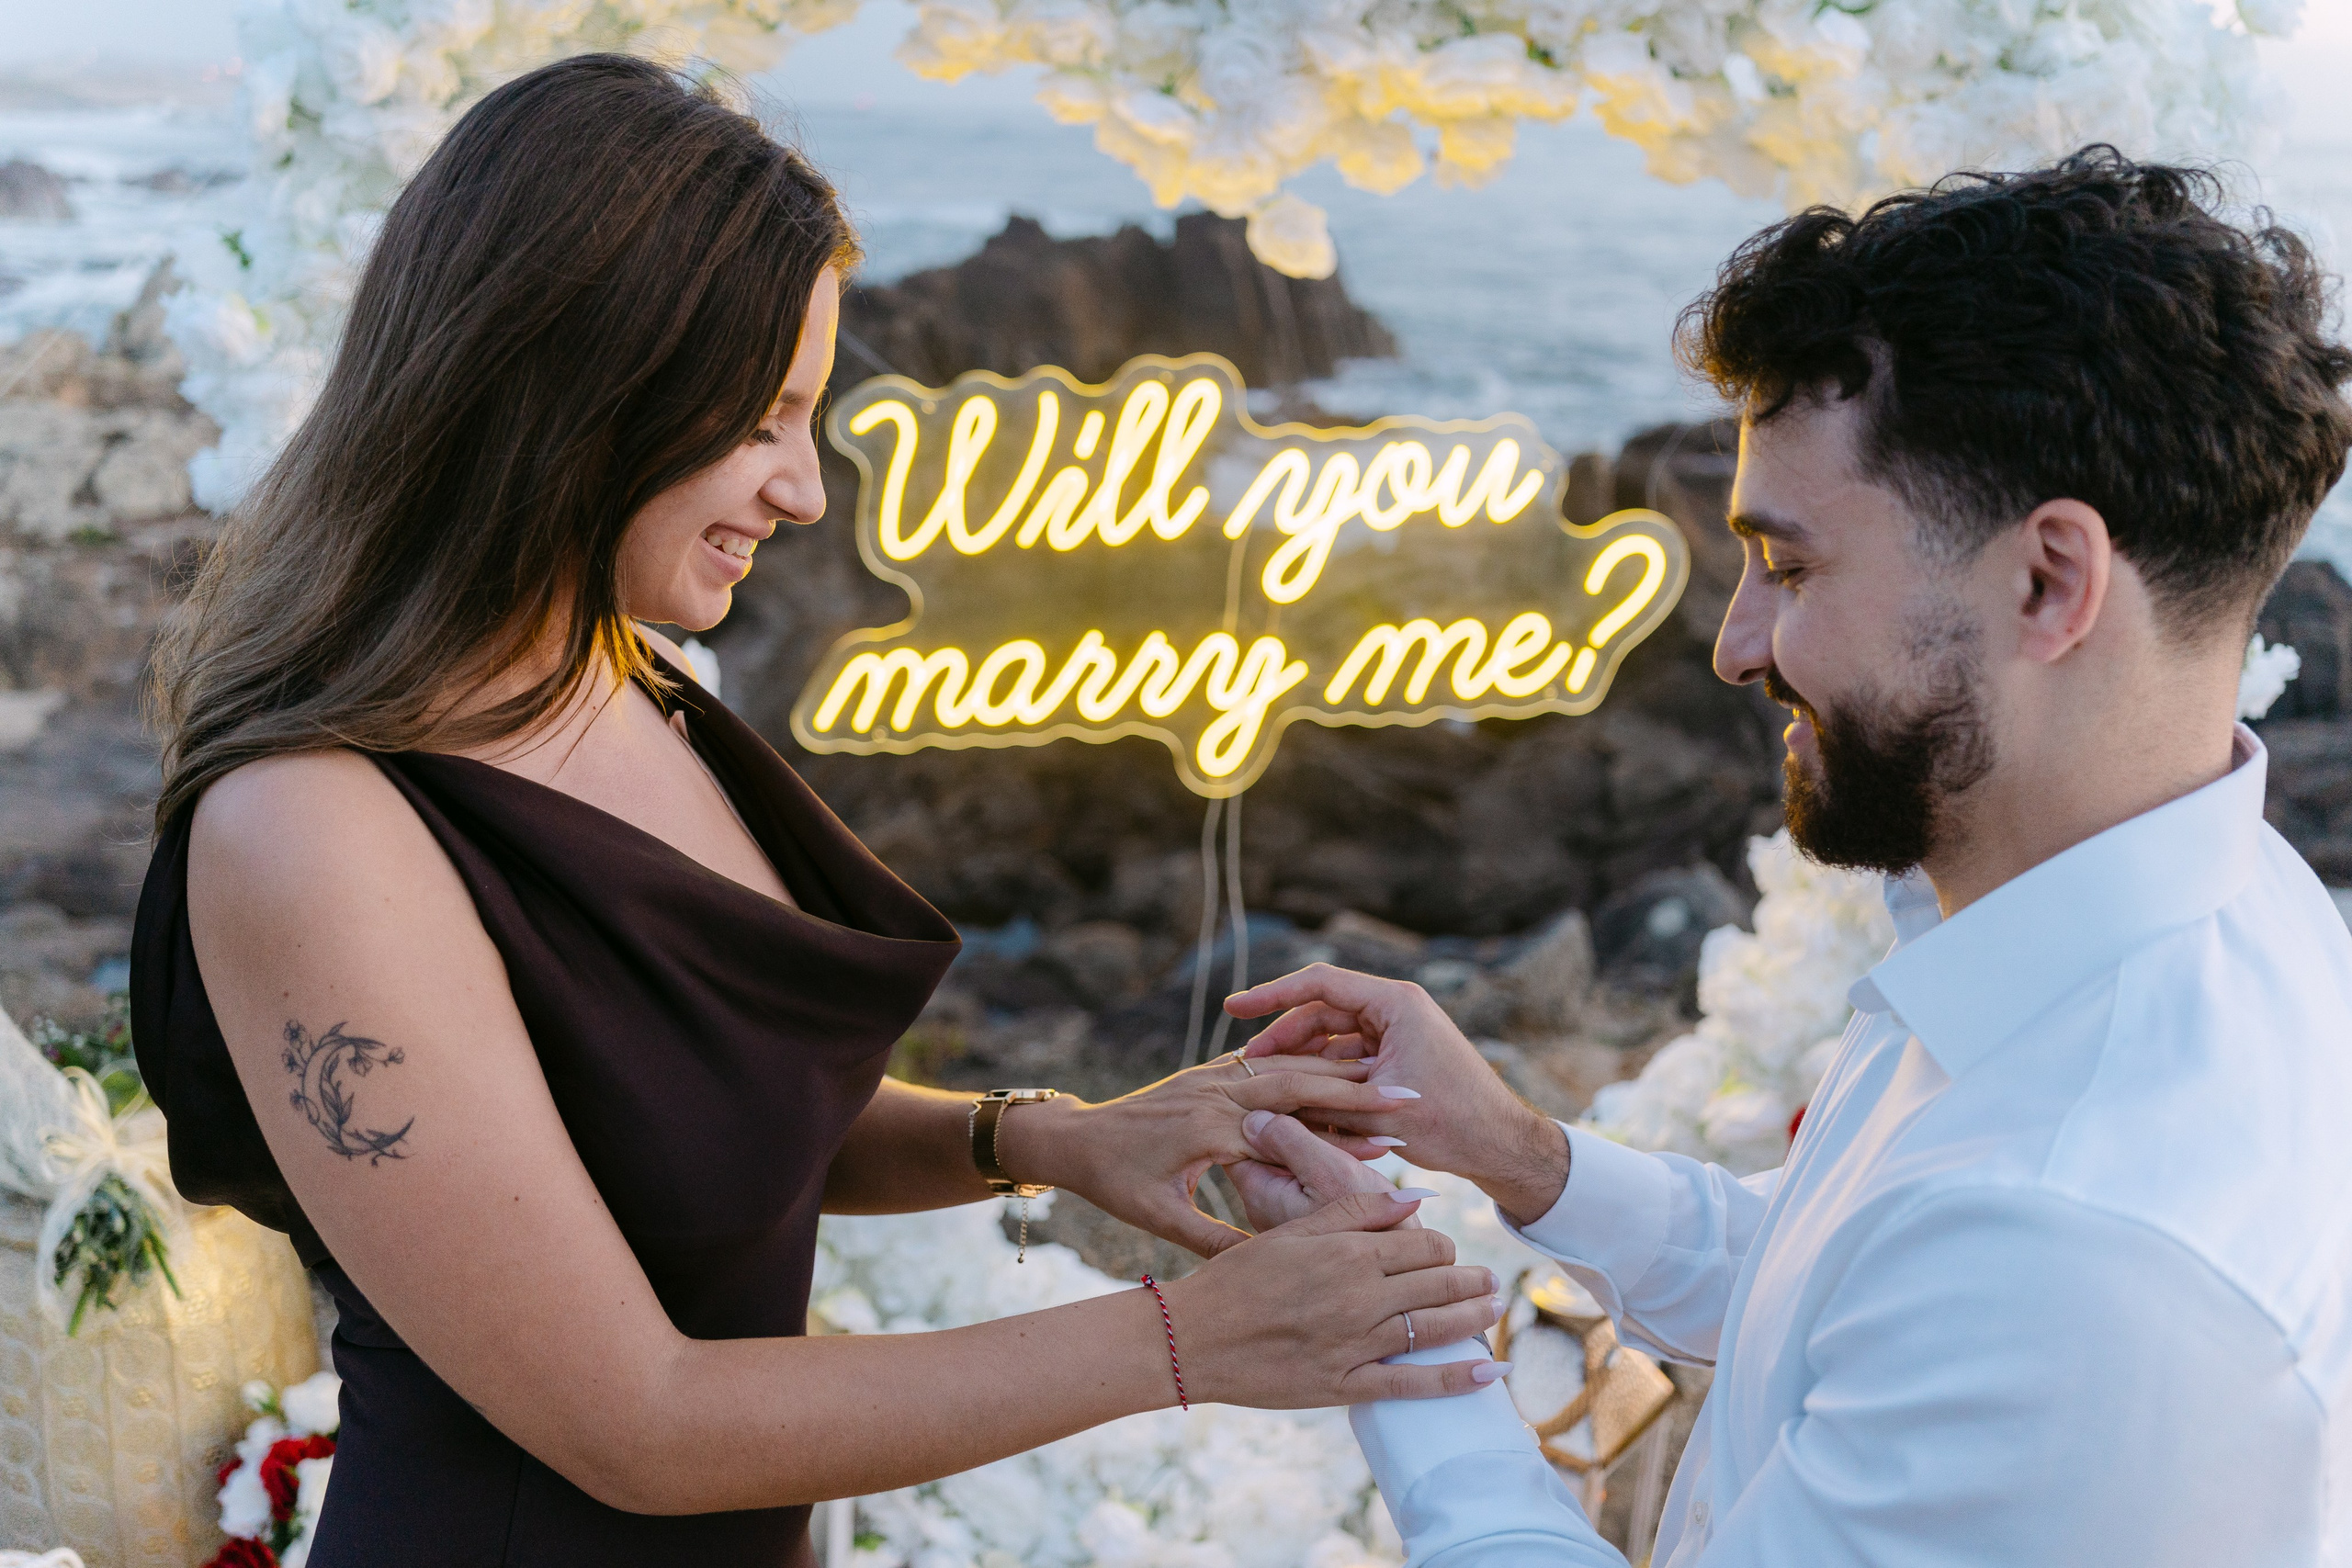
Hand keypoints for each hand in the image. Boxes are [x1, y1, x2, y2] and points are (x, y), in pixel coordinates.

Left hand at [998, 1052, 1417, 1257]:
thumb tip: (1267, 1270)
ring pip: (1287, 1065)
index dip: (1341, 1139)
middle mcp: (1213, 1091)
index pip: (1288, 1129)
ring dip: (1338, 1069)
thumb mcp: (1159, 1218)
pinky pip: (1266, 1063)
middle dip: (1356, 1087)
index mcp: (1206, 1128)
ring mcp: (1211, 1075)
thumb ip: (1214, 1240)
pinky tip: (1340, 1067)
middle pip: (1298, 1082)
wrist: (1073, 1137)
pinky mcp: (1209, 1072)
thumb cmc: (1113, 1182)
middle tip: (1409, 1094)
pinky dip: (1306, 1064)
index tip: (1389, 1147)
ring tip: (1389, 1076)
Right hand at [1160, 1189, 1508, 1406]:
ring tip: (1494, 1310)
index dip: (1444, 1246)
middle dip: (1471, 1281)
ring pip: (1435, 1327)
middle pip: (1439, 1282)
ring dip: (1474, 1318)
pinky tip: (1488, 1373)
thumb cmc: (1236, 1278)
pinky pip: (1413, 1384)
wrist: (1193, 1338)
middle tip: (1492, 1282)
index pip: (1423, 1243)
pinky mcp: (1347, 1385)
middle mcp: (1361, 1296)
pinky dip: (1455, 1378)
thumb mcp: (1291, 1232)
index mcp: (1349, 1252)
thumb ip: (1354, 1212)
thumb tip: (1414, 1198)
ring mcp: (1357, 1343)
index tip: (1447, 1251)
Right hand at [1226, 965, 1569, 1224]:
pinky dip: (1325, 1074)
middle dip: (1282, 1036)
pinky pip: (1350, 1057)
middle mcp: (1396, 1008)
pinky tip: (1299, 1098)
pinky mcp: (1399, 1055)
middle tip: (1246, 1062)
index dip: (1270, 994)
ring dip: (1302, 1059)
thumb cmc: (1451, 1123)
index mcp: (1395, 1003)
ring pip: (1333, 1037)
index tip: (1233, 1008)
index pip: (1319, 983)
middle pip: (1321, 1011)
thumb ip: (1322, 1099)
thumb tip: (1264, 1107)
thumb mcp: (1378, 1108)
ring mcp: (1398, 1031)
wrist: (1501, 1145)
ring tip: (1267, 1084)